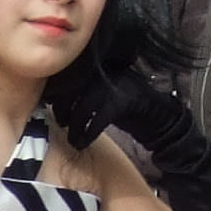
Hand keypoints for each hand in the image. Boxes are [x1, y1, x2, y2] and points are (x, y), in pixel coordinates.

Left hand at [47, 58, 185, 155]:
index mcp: (99, 68)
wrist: (159, 118)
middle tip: (61, 123)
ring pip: (83, 106)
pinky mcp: (124, 102)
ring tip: (73, 139)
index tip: (51, 108)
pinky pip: (98, 119)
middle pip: (72, 90)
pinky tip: (83, 142)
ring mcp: (115, 85)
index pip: (69, 77)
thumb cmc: (128, 111)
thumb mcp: (104, 98)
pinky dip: (88, 134)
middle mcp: (106, 72)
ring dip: (75, 126)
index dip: (57, 94)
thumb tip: (55, 101)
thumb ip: (84, 95)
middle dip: (62, 109)